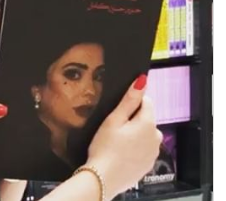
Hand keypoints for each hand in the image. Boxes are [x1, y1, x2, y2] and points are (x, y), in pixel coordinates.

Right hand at [86, 75, 161, 198]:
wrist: (103, 179)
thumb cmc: (105, 148)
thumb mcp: (113, 120)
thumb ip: (129, 100)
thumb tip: (142, 81)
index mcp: (148, 123)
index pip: (146, 101)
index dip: (131, 103)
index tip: (118, 111)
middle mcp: (156, 138)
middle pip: (146, 118)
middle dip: (132, 119)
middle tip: (113, 128)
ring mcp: (153, 153)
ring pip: (145, 134)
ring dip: (134, 133)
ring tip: (115, 141)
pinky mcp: (148, 164)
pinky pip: (143, 148)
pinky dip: (135, 148)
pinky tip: (120, 152)